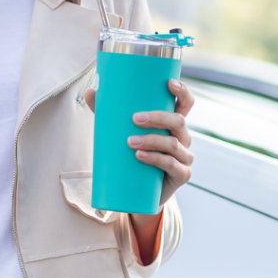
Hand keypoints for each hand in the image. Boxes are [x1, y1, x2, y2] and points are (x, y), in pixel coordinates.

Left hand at [84, 79, 193, 258]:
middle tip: (135, 118)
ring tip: (130, 142)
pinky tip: (141, 156)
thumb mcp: (123, 133)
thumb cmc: (135, 156)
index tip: (169, 84)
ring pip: (173, 144)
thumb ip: (109, 113)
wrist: (142, 193)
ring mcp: (184, 157)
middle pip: (179, 122)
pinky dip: (155, 159)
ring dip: (152, 140)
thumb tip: (92, 91)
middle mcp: (183, 138)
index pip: (185, 104)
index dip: (182, 92)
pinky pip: (172, 165)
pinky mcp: (181, 175)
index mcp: (173, 124)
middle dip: (158, 117)